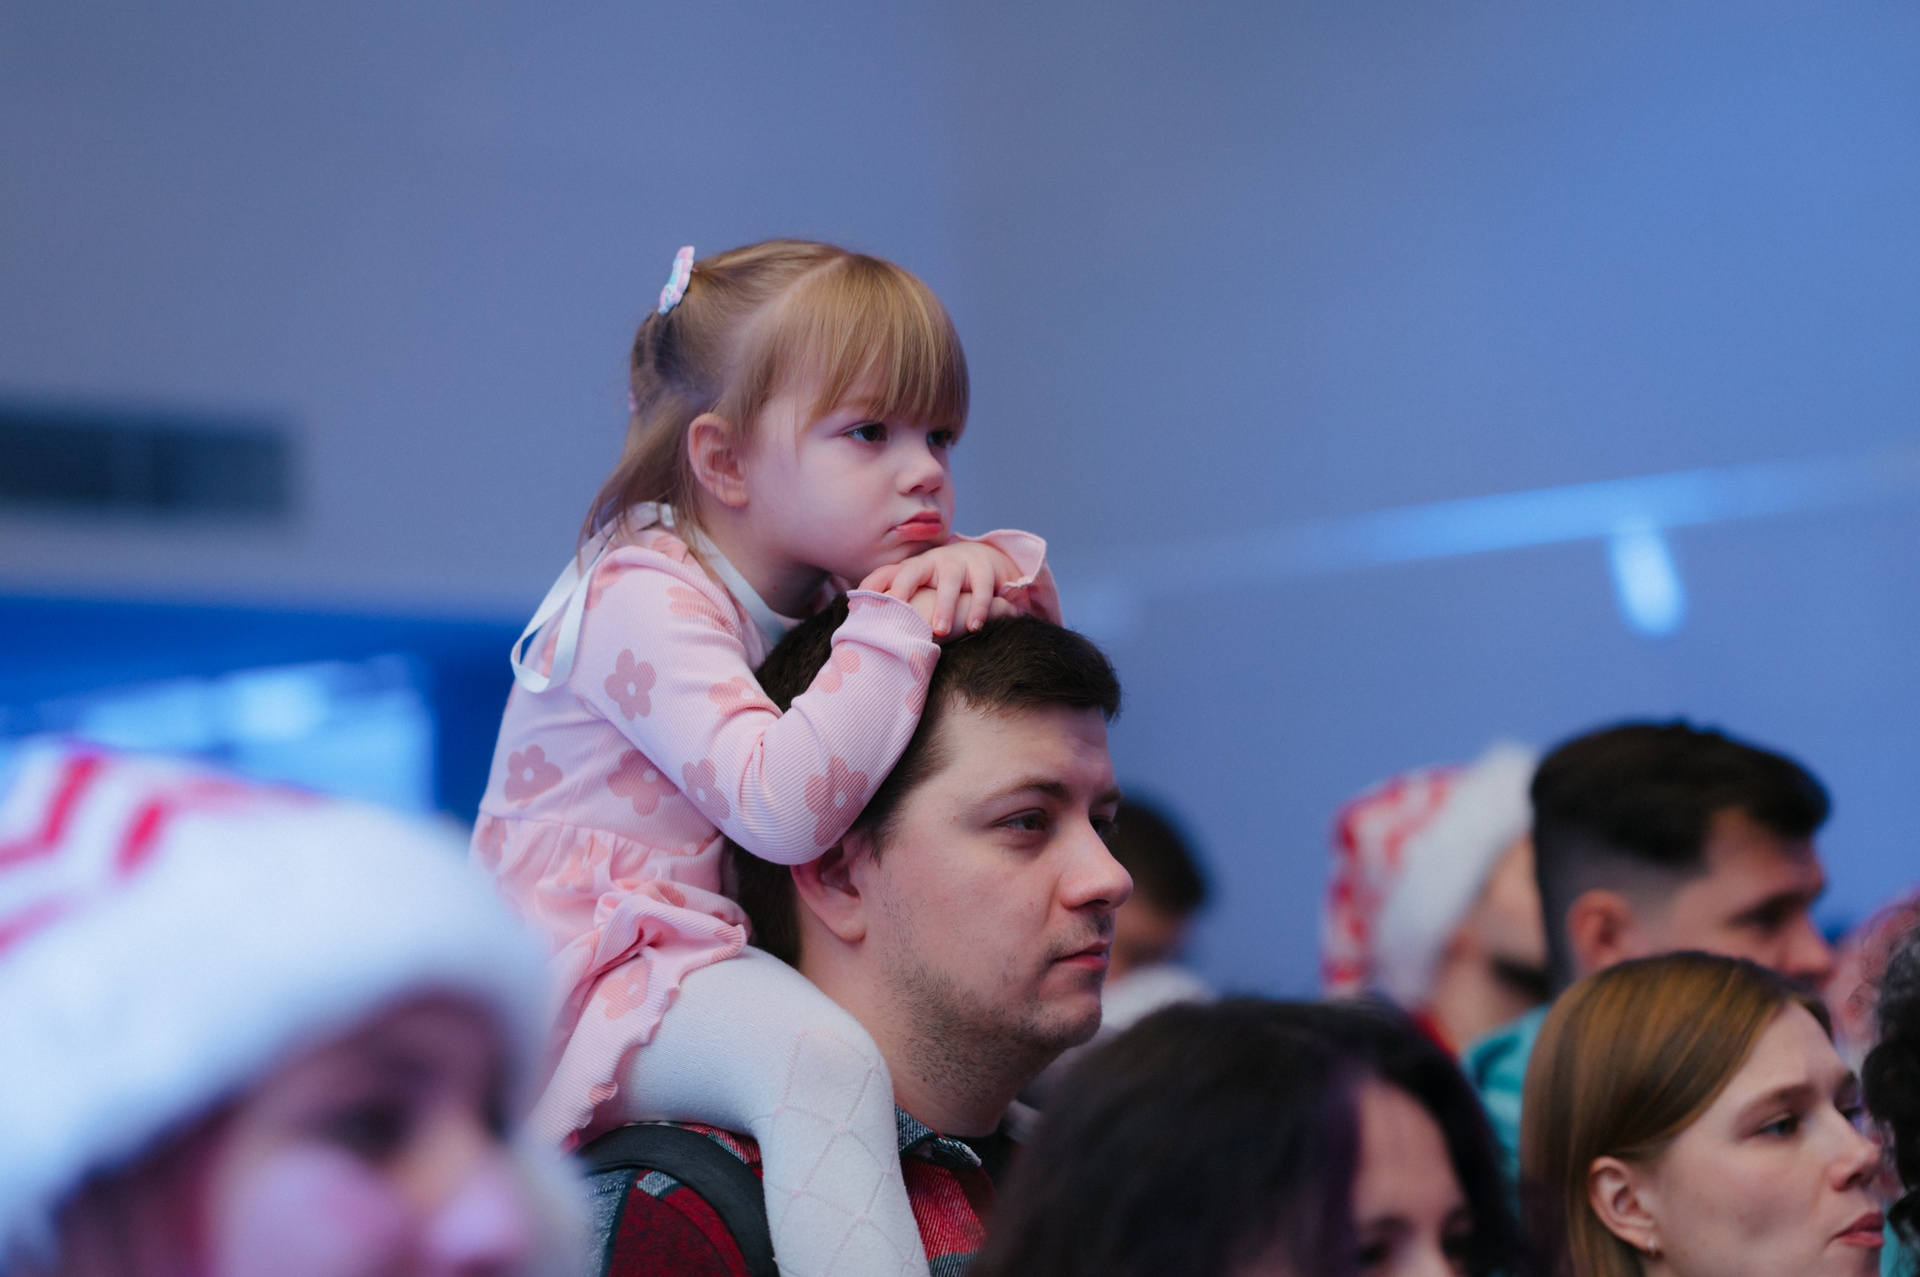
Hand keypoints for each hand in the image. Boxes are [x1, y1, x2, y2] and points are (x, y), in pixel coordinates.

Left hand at [861, 542, 1020, 636]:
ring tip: (940, 630)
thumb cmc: (941, 582)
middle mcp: (930, 563)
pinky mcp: (983, 570)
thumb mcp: (919, 589)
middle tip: (898, 615)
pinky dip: (978, 608)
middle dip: (903, 591)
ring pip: (949, 582)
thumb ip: (896, 604)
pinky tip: (974, 625)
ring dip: (944, 606)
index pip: (884, 574)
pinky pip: (981, 589)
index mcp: (911, 569)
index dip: (870, 587)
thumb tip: (856, 621)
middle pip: (911, 573)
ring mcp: (957, 564)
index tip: (855, 605)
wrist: (983, 558)